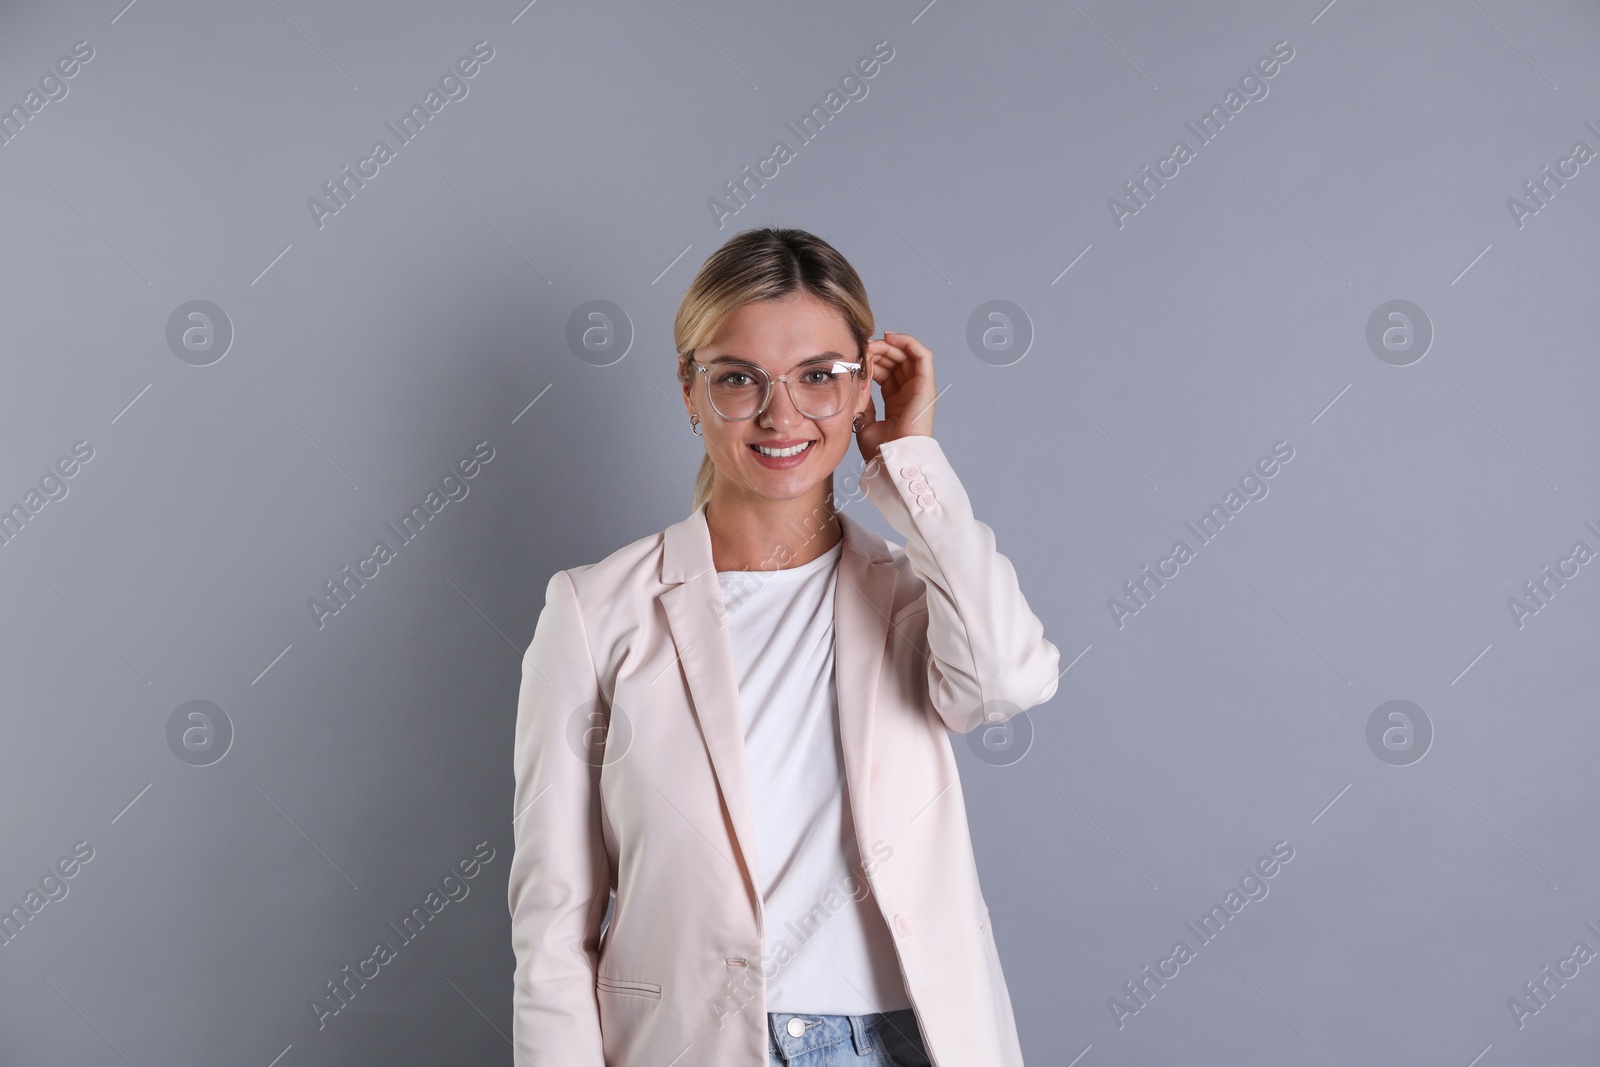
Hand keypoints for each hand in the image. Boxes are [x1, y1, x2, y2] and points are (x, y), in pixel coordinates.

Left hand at [855, 330, 935, 464]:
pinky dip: (908, 342)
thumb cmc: (880, 450)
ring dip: (890, 344)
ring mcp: (919, 390)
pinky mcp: (926, 386)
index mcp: (896, 403)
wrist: (892, 460)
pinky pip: (922, 356)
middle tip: (862, 345)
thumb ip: (863, 401)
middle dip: (879, 350)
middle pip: (896, 362)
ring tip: (872, 342)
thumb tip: (857, 382)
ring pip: (908, 356)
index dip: (871, 361)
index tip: (856, 355)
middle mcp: (909, 394)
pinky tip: (890, 336)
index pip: (885, 373)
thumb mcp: (863, 421)